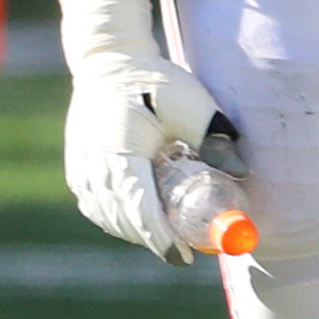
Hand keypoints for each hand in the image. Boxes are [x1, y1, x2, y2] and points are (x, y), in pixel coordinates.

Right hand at [55, 0, 222, 259]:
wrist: (108, 60)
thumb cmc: (155, 81)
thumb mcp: (190, 102)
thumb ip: (214, 137)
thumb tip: (242, 173)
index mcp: (121, 151)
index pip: (140, 209)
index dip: (161, 238)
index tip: (183, 257)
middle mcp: (94, 165)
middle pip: (122, 219)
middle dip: (152, 240)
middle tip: (183, 252)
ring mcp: (81, 167)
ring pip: (106, 215)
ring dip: (134, 231)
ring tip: (165, 238)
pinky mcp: (76, 166)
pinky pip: (95, 204)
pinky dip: (115, 218)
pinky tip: (136, 220)